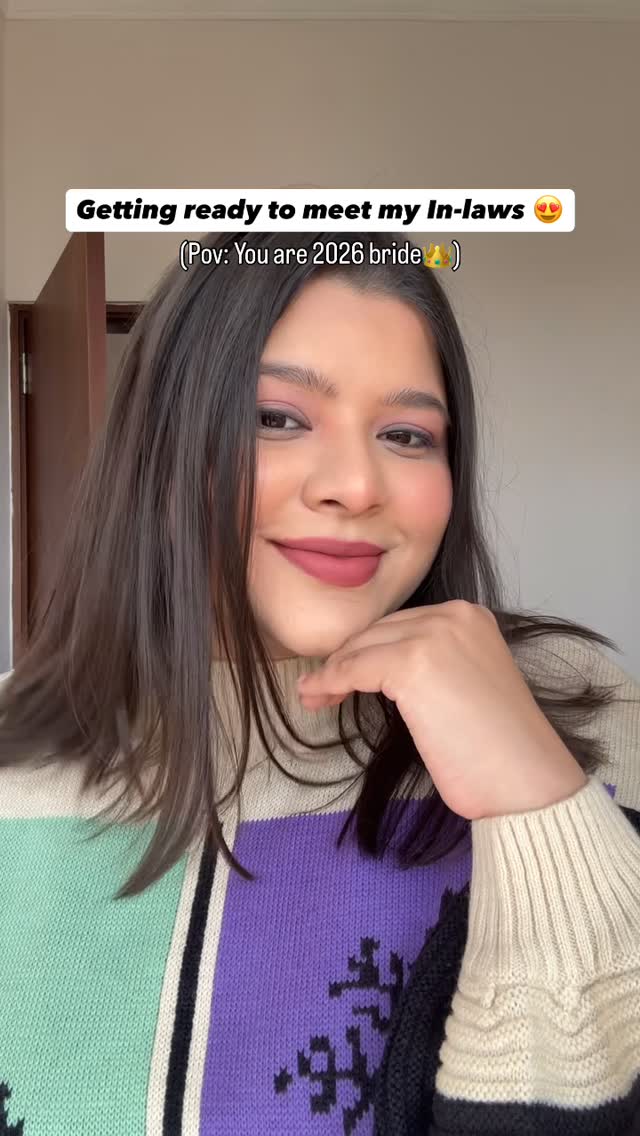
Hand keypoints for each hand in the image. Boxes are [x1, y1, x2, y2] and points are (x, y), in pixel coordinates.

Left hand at [296, 600, 587, 820]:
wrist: (525, 779)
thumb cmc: (500, 749)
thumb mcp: (468, 686)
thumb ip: (435, 666)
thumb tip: (381, 670)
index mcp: (471, 616)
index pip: (401, 625)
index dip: (367, 650)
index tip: (342, 675)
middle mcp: (453, 615)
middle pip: (378, 631)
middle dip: (345, 659)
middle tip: (320, 688)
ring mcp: (433, 636)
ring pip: (361, 648)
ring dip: (331, 672)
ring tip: (313, 696)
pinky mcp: (411, 664)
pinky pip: (353, 669)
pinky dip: (330, 682)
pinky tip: (316, 696)